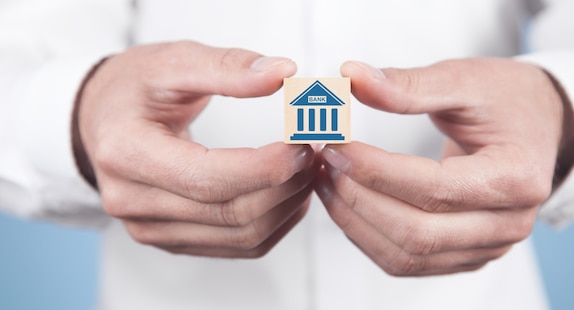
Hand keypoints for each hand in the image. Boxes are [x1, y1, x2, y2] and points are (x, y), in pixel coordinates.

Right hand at [77, 41, 317, 257]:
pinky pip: (238, 247)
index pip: (207, 178)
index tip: (302, 145)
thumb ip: (228, 66)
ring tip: (306, 170)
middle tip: (312, 153)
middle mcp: (131, 199)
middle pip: (229, 213)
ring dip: (287, 207)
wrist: (103, 119)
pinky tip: (289, 194)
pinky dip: (275, 223)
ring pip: (240, 237)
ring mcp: (149, 227)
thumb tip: (281, 73)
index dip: (265, 167)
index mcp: (125, 151)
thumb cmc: (134, 89)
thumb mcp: (174, 62)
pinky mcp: (171, 240)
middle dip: (285, 185)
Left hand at [315, 58, 565, 275]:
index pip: (433, 188)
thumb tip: (352, 77)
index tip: (336, 146)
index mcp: (515, 177)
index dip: (375, 170)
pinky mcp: (466, 254)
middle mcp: (507, 223)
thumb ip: (408, 85)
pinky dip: (369, 237)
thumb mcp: (464, 80)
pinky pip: (409, 261)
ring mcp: (487, 246)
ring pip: (408, 255)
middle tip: (325, 163)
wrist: (538, 125)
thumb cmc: (507, 100)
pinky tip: (347, 204)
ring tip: (327, 182)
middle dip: (358, 199)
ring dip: (356, 223)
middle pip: (418, 232)